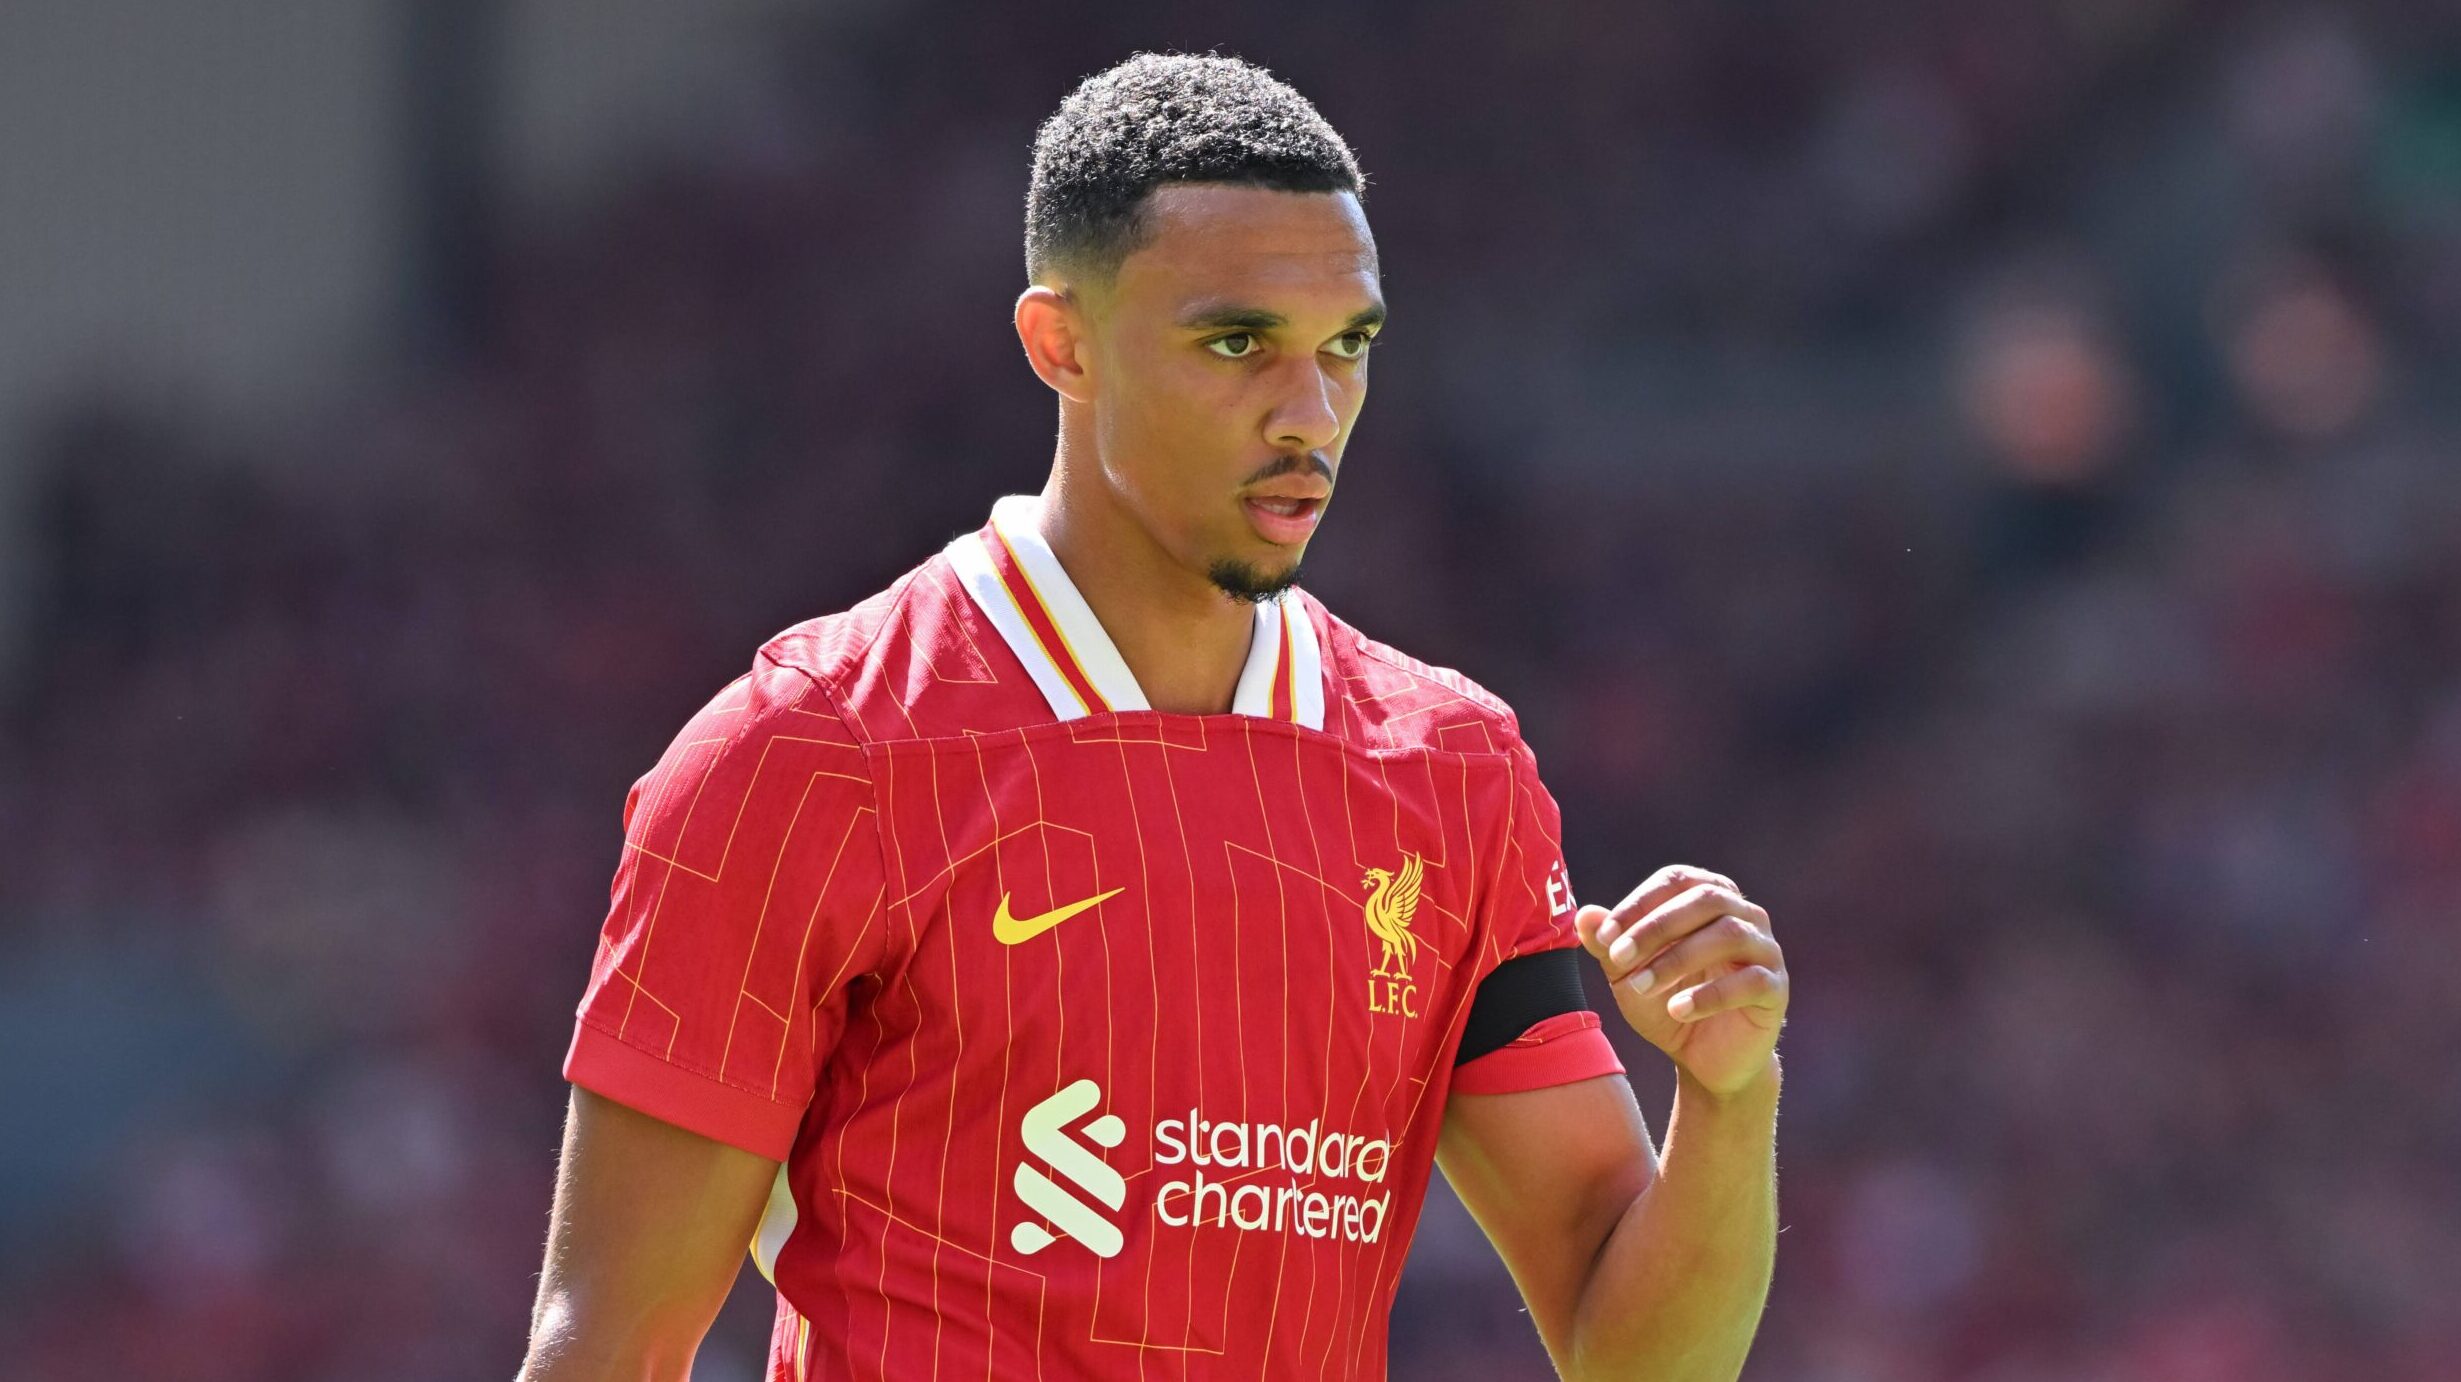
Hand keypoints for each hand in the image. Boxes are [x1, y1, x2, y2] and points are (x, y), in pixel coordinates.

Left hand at [1575, 865, 1787, 1098]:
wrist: (1704, 1060)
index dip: (1638, 904)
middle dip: (1656, 927)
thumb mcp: (1628, 975)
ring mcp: (1765, 949)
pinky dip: (1710, 995)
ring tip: (1641, 987)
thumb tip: (1584, 915)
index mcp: (1708, 897)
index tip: (1604, 937)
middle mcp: (1744, 914)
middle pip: (1705, 899)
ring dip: (1678, 959)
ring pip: (1729, 934)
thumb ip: (1607, 945)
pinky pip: (1750, 981)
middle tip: (1619, 958)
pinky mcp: (1776, 989)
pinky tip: (1678, 1009)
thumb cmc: (1665, 1003)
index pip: (1676, 880)